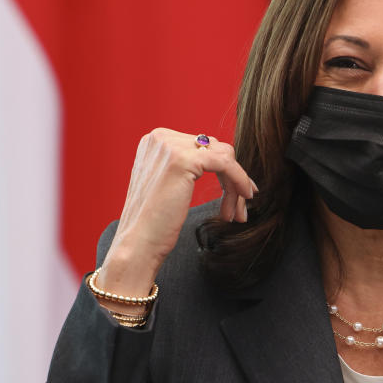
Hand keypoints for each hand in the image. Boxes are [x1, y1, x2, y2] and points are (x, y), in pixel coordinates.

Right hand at [97, 129, 256, 300]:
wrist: (138, 244)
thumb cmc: (154, 224)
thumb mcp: (170, 185)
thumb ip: (189, 167)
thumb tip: (225, 161)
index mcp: (155, 141)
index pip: (203, 146)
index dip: (224, 171)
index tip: (236, 195)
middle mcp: (161, 138)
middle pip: (215, 150)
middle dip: (231, 180)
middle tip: (238, 210)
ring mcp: (171, 146)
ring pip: (224, 157)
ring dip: (235, 186)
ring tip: (237, 214)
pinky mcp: (184, 160)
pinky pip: (226, 163)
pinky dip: (239, 180)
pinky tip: (245, 197)